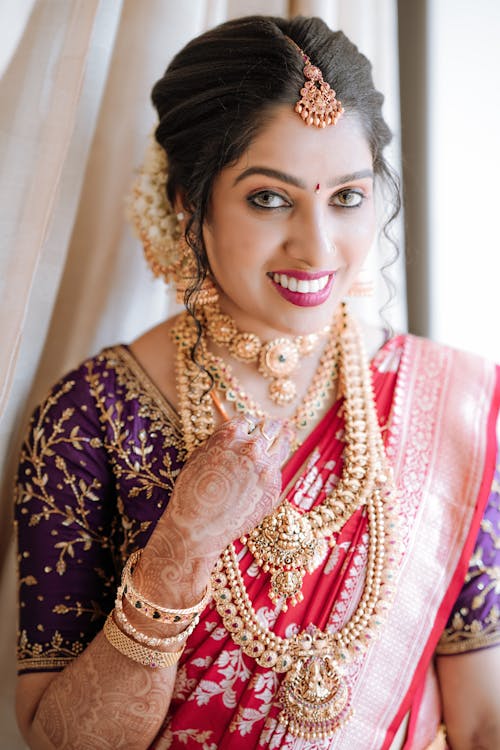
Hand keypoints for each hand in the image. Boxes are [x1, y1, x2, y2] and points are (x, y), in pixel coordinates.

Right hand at [166, 415, 289, 555]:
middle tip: (278, 425)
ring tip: (287, 435)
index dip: (252, 423)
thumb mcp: (201, 456)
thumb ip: (222, 442)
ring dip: (283, 439)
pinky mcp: (274, 486)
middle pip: (270, 428)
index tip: (255, 425)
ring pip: (281, 446)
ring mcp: (266, 466)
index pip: (248, 420)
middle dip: (273, 426)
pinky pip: (277, 470)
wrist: (198, 526)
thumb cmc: (192, 492)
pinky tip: (275, 465)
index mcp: (230, 434)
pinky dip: (275, 466)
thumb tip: (236, 436)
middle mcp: (252, 446)